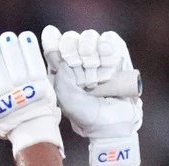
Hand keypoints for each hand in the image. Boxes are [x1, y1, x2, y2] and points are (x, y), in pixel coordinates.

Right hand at [0, 30, 62, 156]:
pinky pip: (32, 54)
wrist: (33, 128)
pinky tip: (22, 39)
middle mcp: (5, 92)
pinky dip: (26, 43)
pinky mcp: (40, 80)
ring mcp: (24, 85)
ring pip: (10, 50)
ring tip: (5, 41)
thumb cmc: (6, 117)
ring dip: (6, 41)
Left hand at [42, 26, 141, 165]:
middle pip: (70, 39)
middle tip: (77, 62)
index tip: (53, 40)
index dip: (52, 41)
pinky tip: (108, 59)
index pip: (52, 47)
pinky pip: (110, 38)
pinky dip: (107, 45)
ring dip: (90, 49)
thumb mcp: (68, 101)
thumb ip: (61, 80)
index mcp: (61, 72)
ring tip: (95, 69)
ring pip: (89, 36)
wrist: (116, 125)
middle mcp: (78, 62)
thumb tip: (62, 61)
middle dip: (72, 48)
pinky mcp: (117, 55)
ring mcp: (98, 57)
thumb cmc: (89, 117)